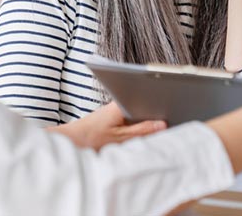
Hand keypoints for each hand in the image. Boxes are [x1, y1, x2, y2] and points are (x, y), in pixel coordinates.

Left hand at [47, 102, 166, 150]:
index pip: (146, 98)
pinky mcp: (113, 118)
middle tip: (168, 121)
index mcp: (121, 103)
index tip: (173, 107)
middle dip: (155, 113)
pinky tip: (140, 135)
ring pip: (137, 113)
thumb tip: (163, 125)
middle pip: (143, 105)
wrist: (68, 143)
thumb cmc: (90, 139)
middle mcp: (119, 103)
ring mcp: (116, 110)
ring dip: (145, 121)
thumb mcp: (120, 139)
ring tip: (154, 130)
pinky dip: (137, 126)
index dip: (160, 102)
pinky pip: (131, 119)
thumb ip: (142, 131)